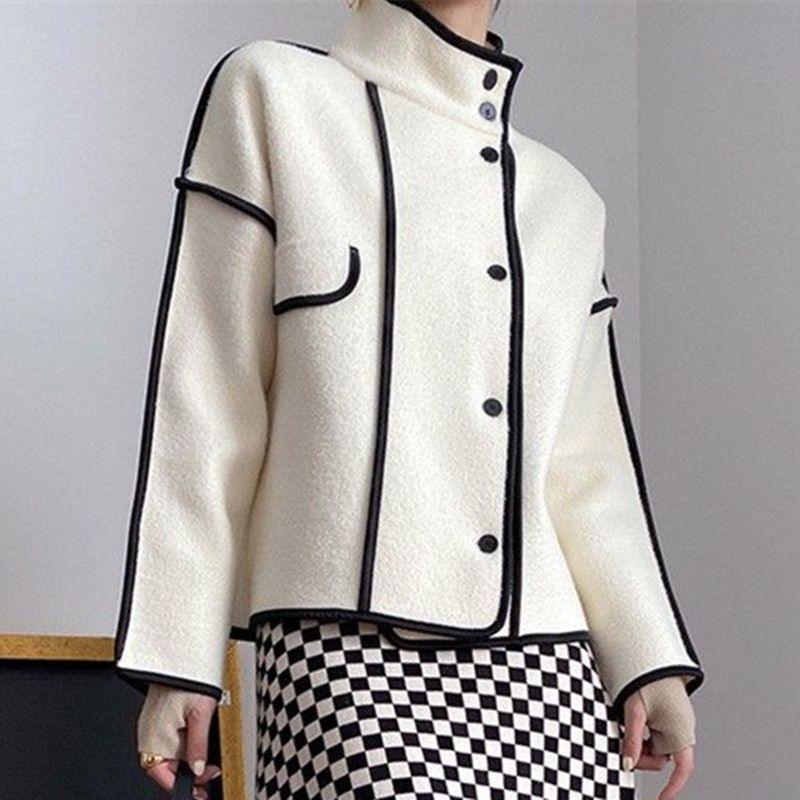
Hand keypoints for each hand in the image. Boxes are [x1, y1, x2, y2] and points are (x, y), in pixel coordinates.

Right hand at [137, 684, 221, 798]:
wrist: (181, 653)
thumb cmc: (189, 677)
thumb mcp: (201, 713)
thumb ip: (198, 745)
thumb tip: (198, 770)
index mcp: (155, 736)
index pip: (163, 775)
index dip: (182, 785)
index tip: (198, 790)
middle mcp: (148, 733)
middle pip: (166, 767)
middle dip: (187, 775)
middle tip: (207, 777)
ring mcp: (150, 725)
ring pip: (167, 754)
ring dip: (185, 760)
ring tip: (206, 761)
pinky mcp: (155, 716)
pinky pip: (166, 739)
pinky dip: (180, 745)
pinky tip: (194, 741)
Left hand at [620, 676, 695, 799]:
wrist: (654, 658)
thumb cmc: (648, 681)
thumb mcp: (634, 711)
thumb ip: (632, 740)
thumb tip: (627, 764)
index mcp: (680, 732)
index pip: (682, 770)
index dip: (672, 788)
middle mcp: (684, 730)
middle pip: (662, 759)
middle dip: (641, 755)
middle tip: (623, 742)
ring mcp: (679, 724)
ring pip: (658, 746)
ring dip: (642, 742)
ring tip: (628, 722)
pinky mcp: (672, 718)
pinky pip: (659, 734)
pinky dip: (645, 733)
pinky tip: (635, 720)